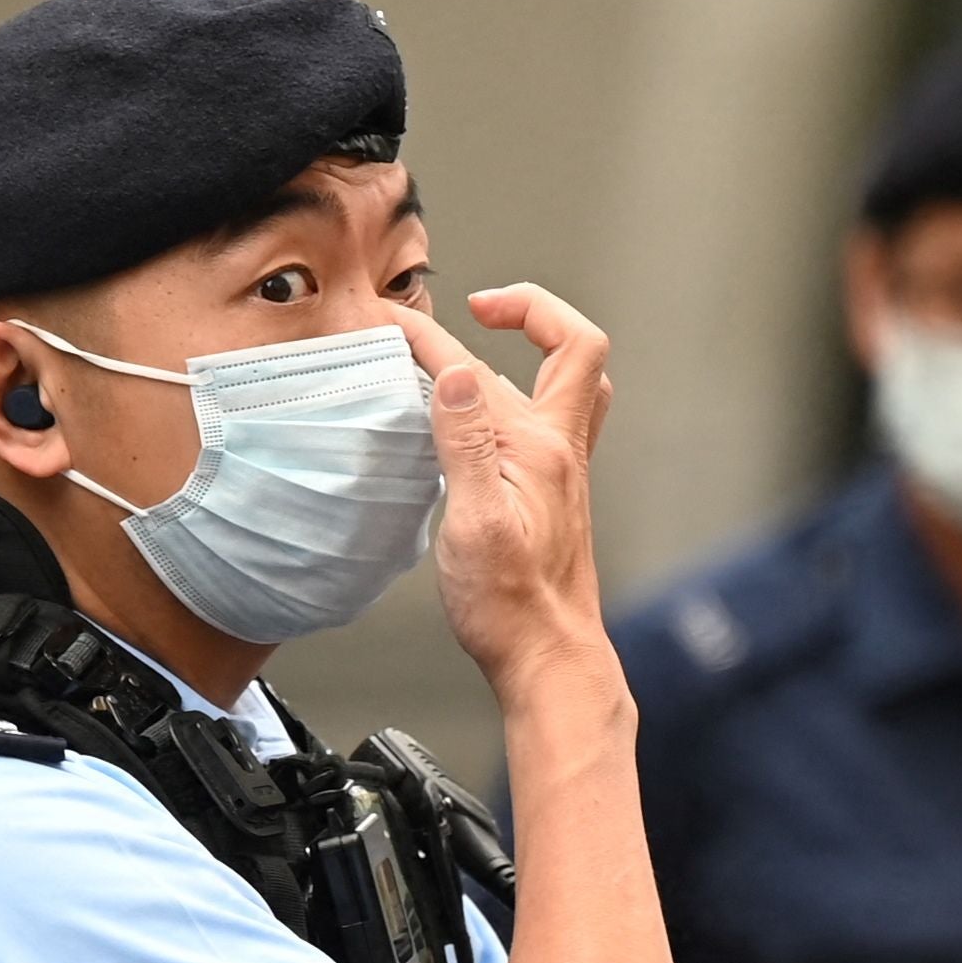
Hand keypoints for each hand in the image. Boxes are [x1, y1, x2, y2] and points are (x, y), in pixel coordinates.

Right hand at [405, 285, 612, 690]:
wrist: (549, 657)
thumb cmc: (512, 607)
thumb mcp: (476, 525)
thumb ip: (465, 444)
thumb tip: (459, 373)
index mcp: (540, 449)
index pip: (479, 370)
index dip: (431, 338)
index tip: (391, 325)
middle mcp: (560, 450)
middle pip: (566, 351)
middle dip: (523, 310)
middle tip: (476, 305)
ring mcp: (562, 470)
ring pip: (570, 382)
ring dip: (541, 344)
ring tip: (494, 333)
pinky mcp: (552, 492)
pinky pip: (550, 415)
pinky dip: (524, 388)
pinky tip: (487, 411)